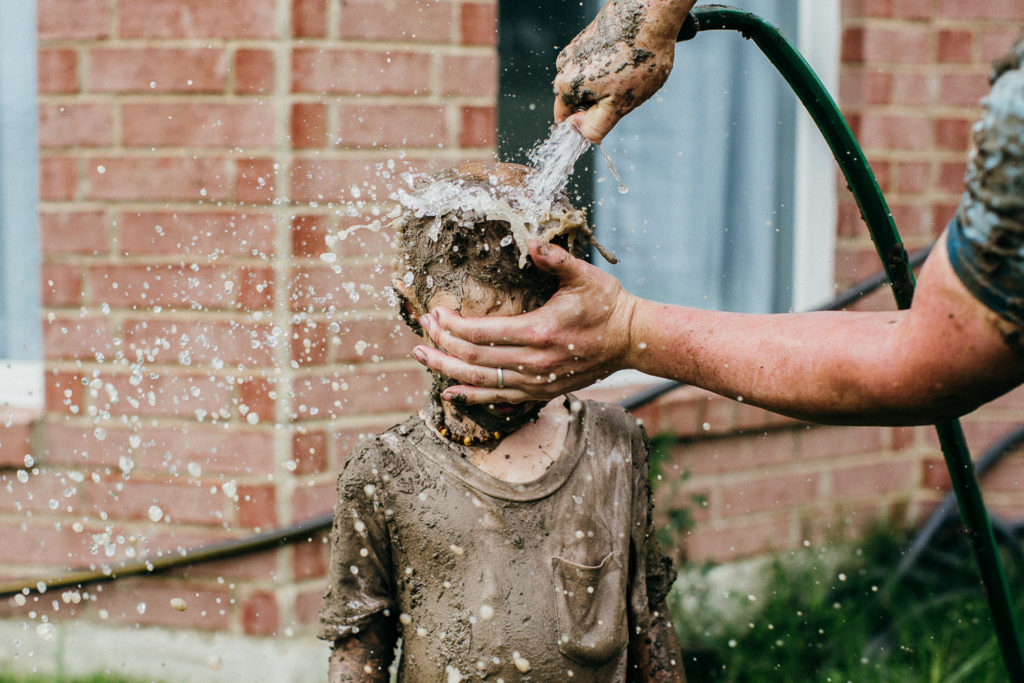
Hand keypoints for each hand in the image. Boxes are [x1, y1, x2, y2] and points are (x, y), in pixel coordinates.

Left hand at [413, 241, 637, 404]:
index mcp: (538, 331)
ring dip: (447, 370)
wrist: (631, 340)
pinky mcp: (541, 391)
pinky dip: (470, 396)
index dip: (451, 326)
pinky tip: (449, 391)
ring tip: (422, 357)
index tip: (436, 313)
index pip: (480, 333)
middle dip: (442, 346)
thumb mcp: (584, 275)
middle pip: (473, 359)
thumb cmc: (607, 304)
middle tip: (421, 332)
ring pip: (480, 382)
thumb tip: (530, 241)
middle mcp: (533, 362)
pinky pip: (498, 398)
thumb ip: (554, 258)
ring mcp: (536, 381)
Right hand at [553, 0, 694, 141]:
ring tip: (629, 73)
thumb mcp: (619, 105)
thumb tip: (582, 136)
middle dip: (599, 103)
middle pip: (577, 100)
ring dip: (607, 85)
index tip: (609, 114)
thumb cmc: (636, 60)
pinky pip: (595, 63)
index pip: (564, 120)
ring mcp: (575, 50)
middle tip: (624, 93)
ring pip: (588, 81)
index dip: (586, 124)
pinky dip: (611, 66)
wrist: (648, 15)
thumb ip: (596, 126)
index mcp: (565, 86)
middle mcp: (564, 67)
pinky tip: (628, 59)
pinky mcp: (588, 37)